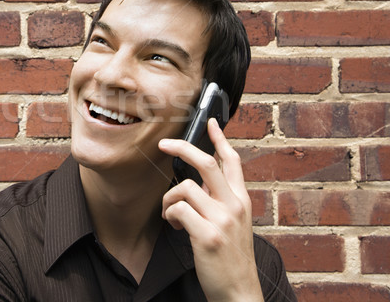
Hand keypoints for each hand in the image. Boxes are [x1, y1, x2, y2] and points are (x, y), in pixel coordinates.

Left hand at [159, 118, 262, 301]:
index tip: (211, 122)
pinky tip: (176, 226)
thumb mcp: (234, 225)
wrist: (239, 292)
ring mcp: (223, 220)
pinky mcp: (208, 235)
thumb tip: (197, 184)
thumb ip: (220, 202)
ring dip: (170, 199)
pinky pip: (178, 209)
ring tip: (172, 214)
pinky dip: (170, 215)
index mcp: (242, 200)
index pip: (233, 162)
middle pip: (207, 163)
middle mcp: (235, 205)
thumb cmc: (231, 258)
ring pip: (185, 188)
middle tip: (164, 144)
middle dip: (183, 148)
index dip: (221, 139)